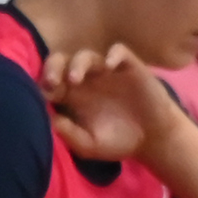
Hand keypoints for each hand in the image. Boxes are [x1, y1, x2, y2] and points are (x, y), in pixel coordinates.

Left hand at [40, 44, 189, 163]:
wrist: (154, 139)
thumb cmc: (119, 142)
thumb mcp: (90, 146)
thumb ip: (70, 135)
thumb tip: (52, 120)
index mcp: (73, 96)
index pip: (50, 81)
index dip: (43, 84)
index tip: (44, 96)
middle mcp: (87, 80)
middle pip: (62, 61)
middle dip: (53, 67)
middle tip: (52, 81)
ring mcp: (108, 72)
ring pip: (87, 55)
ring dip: (78, 63)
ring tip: (75, 79)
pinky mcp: (130, 68)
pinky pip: (119, 51)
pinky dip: (113, 55)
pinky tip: (109, 66)